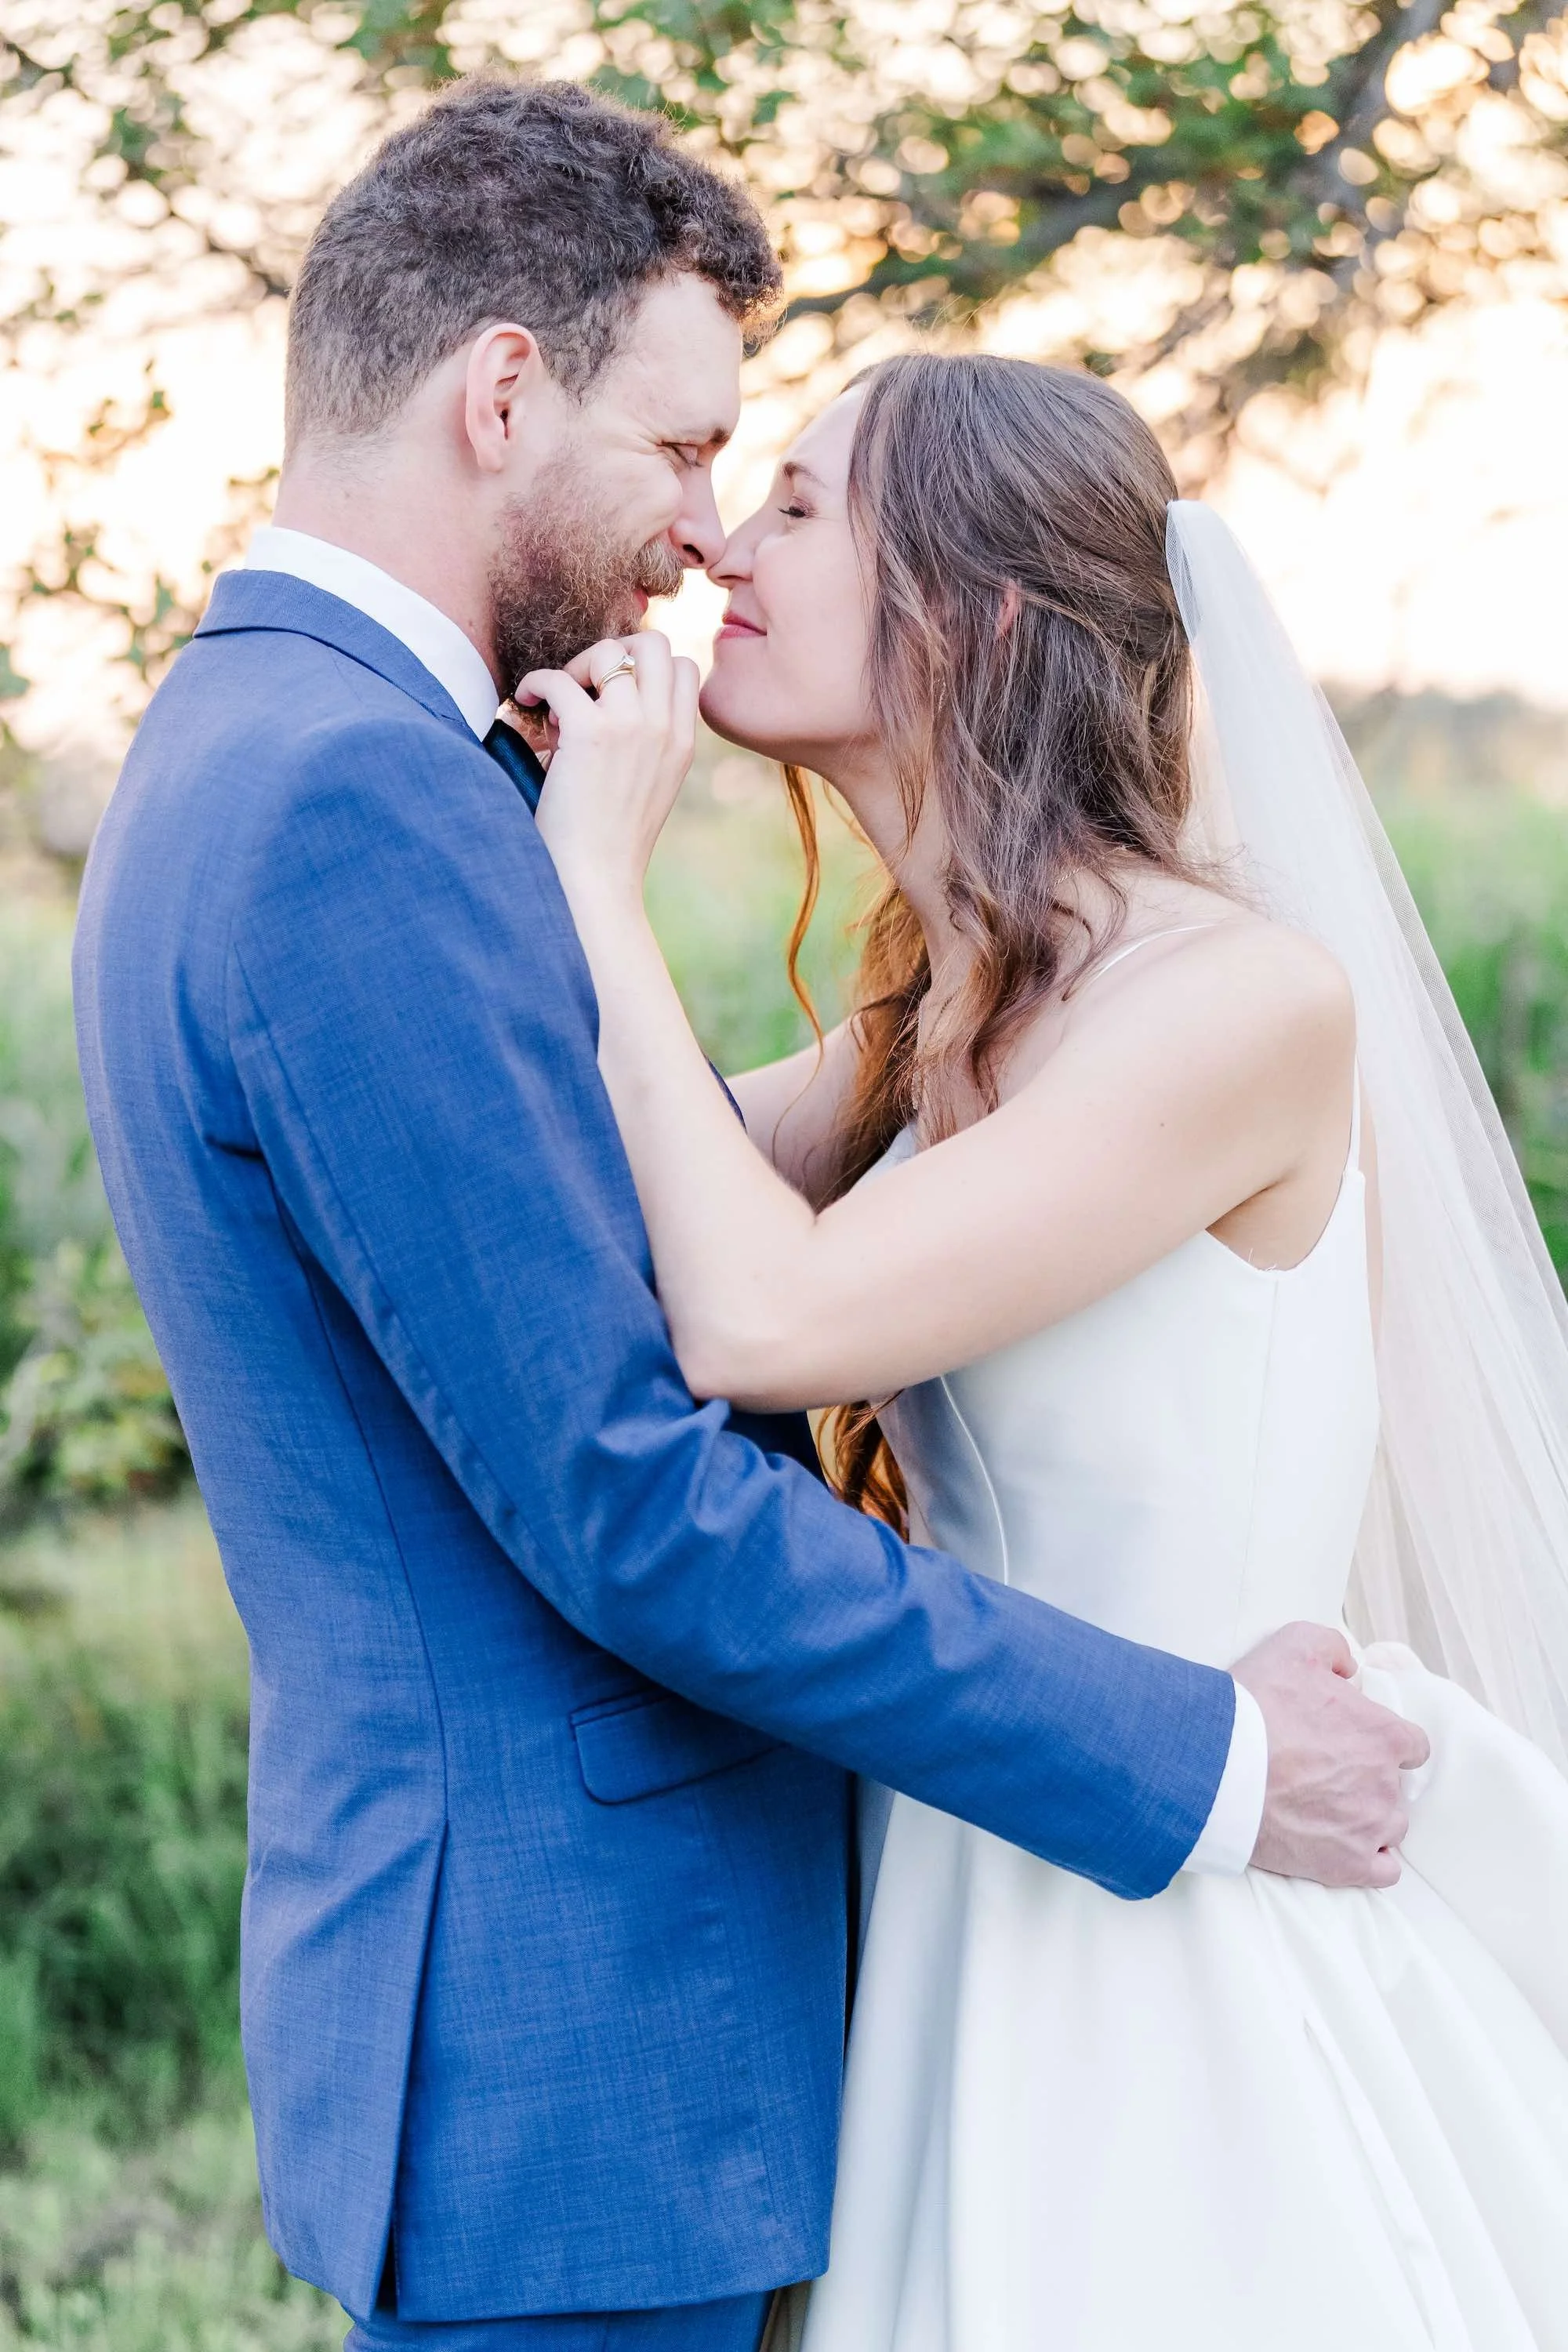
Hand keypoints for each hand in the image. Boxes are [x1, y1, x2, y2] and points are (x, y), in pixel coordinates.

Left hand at [521, 633, 698, 904]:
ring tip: (555, 703)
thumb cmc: (610, 843)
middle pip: (653, 643)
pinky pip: (559, 679)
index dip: (644, 665)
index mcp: (682, 742)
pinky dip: (536, 684)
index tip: (612, 691)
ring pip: (608, 651)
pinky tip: (526, 704)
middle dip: (614, 650)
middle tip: (585, 684)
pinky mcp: (590, 734)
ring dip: (575, 666)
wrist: (596, 881)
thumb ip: (644, 744)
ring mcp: (631, 727)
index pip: (682, 666)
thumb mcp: (650, 788)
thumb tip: (600, 703)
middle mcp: (663, 728)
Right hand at [1233, 1621, 1430, 1887]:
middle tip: (1322, 1771)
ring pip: (1391, 1827)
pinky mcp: (1347, 1865)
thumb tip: (1350, 1667)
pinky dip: (1369, 1860)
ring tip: (1325, 1809)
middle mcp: (1386, 1783)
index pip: (1411, 1744)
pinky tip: (1344, 1846)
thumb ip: (1335, 1648)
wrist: (1218, 1765)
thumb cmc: (1256, 1704)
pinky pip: (1384, 1870)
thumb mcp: (1296, 1644)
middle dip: (1366, 1779)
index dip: (1382, 1741)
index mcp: (1383, 1734)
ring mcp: (1370, 1828)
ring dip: (1366, 1818)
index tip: (1353, 1741)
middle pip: (1395, 1785)